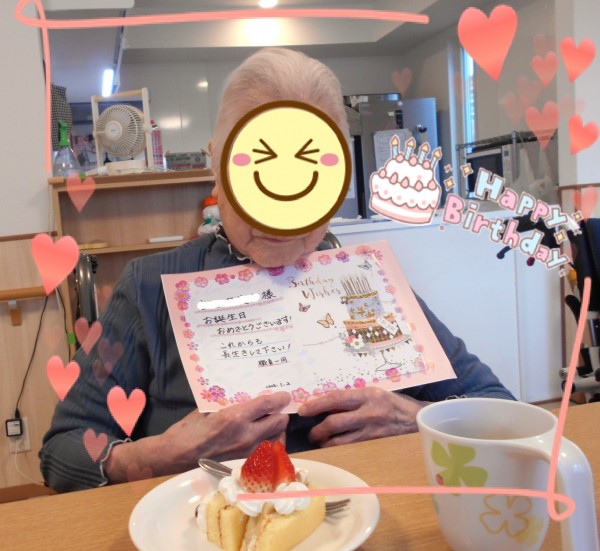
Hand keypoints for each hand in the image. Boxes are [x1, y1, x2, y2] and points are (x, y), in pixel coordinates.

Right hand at [104, 391, 290, 481]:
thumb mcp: (210, 408)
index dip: (280, 398)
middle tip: (277, 410)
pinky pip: (268, 455)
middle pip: (279, 422)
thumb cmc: (189, 428)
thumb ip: (231, 403)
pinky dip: (270, 447)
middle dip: (280, 414)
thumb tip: (247, 397)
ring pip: (278, 440)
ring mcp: (247, 453)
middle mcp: (246, 435)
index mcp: (235, 417)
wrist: (176, 455)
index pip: (268, 404)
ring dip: (277, 431)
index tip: (285, 395)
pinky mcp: (245, 464)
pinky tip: (264, 441)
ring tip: (271, 425)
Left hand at [297, 388, 426, 447]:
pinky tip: (333, 448)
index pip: (336, 398)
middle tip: (311, 433)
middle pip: (335, 422)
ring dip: (326, 443)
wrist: (416, 419)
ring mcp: (372, 431)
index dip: (317, 404)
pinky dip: (339, 449)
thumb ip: (352, 398)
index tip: (303, 410)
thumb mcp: (373, 393)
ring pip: (341, 441)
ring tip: (320, 441)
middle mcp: (369, 412)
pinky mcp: (375, 445)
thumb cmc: (391, 403)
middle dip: (318, 430)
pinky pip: (351, 448)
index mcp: (368, 395)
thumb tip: (324, 403)